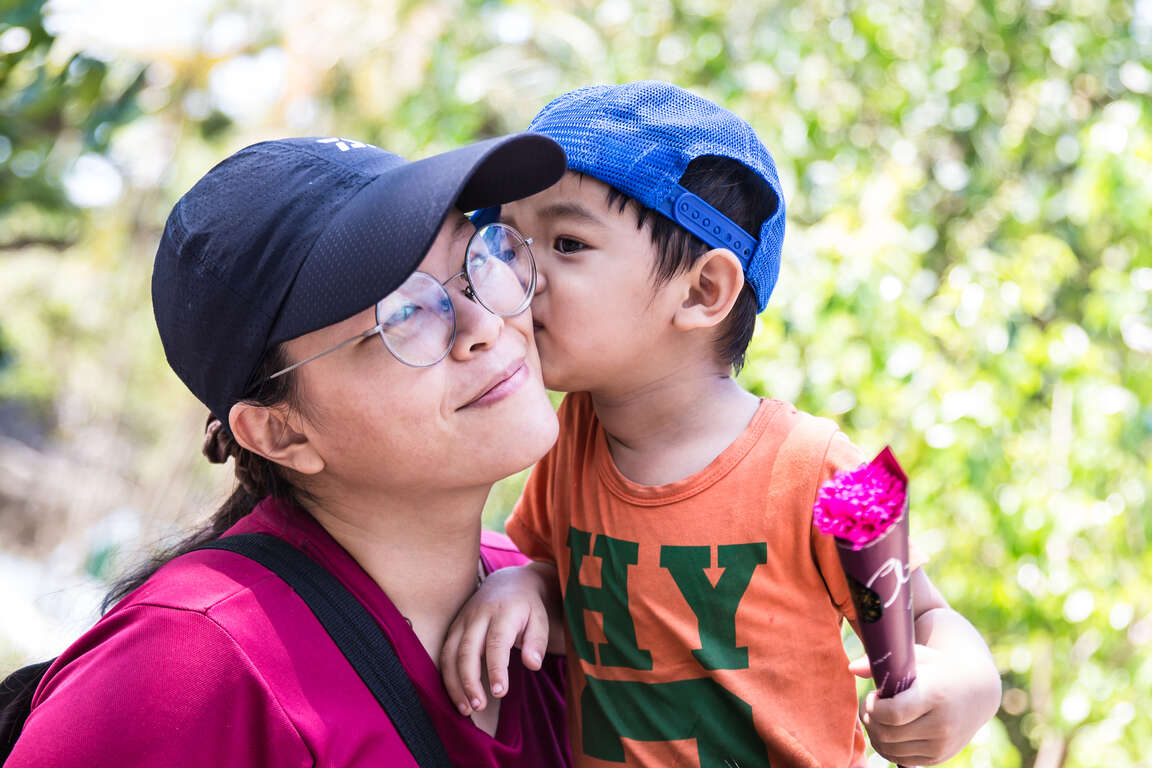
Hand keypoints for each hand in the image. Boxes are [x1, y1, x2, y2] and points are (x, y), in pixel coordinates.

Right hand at [439, 563, 558, 715]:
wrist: (507, 583)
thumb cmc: (526, 607)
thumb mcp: (540, 619)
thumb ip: (537, 642)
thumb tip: (533, 665)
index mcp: (503, 613)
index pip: (496, 643)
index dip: (497, 669)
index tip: (500, 692)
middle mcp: (478, 616)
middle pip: (467, 650)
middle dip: (470, 681)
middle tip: (479, 706)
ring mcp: (462, 621)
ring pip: (450, 654)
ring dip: (455, 683)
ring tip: (466, 709)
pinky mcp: (453, 628)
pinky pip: (445, 654)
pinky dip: (447, 677)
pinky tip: (457, 697)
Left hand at [850, 644, 1001, 765]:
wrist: (976, 692)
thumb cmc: (938, 670)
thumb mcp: (917, 658)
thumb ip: (883, 663)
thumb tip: (852, 668)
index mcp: (935, 696)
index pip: (894, 714)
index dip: (874, 707)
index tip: (874, 696)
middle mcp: (941, 725)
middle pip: (888, 734)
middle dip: (870, 720)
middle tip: (870, 706)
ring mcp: (940, 745)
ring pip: (891, 750)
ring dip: (875, 735)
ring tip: (877, 717)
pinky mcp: (938, 758)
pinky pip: (900, 759)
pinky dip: (887, 748)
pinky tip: (887, 730)